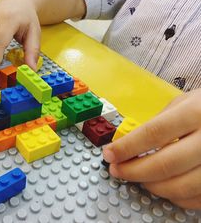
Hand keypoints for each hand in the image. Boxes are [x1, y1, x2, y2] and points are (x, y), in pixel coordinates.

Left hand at [103, 88, 200, 208]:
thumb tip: (129, 143)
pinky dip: (175, 197)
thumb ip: (159, 121)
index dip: (126, 147)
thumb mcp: (184, 103)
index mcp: (196, 113)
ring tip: (138, 178)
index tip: (109, 154)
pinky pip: (197, 198)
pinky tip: (163, 186)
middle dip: (133, 171)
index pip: (153, 133)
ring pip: (181, 187)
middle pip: (165, 164)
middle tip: (117, 170)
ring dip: (152, 186)